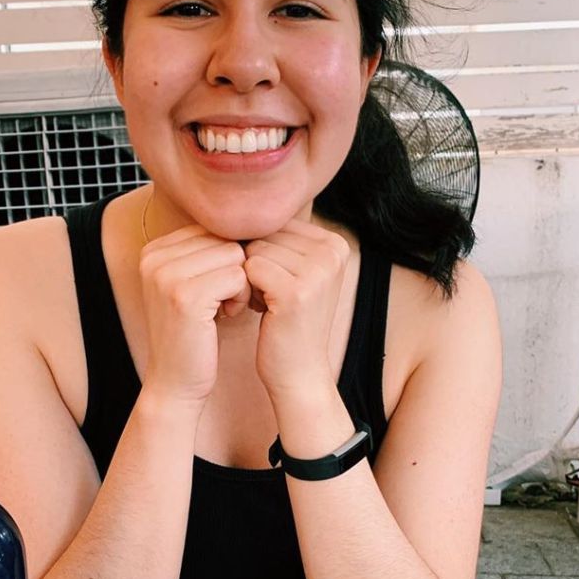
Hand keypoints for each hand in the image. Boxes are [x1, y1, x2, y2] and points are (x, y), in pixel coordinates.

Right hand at [139, 225, 249, 404]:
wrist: (176, 382)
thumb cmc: (195, 334)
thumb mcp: (194, 285)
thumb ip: (207, 251)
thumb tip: (249, 217)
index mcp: (154, 249)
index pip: (212, 229)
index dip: (226, 259)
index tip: (217, 289)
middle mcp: (154, 256)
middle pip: (224, 239)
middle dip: (235, 270)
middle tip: (224, 301)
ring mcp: (166, 275)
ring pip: (235, 254)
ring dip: (241, 283)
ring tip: (224, 308)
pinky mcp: (185, 295)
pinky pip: (238, 276)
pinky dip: (241, 296)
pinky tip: (228, 316)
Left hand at [243, 220, 349, 399]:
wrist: (298, 373)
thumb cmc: (288, 322)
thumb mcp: (295, 273)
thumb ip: (282, 239)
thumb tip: (244, 205)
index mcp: (335, 243)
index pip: (277, 224)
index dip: (265, 253)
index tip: (277, 284)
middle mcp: (333, 251)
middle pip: (265, 234)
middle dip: (257, 265)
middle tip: (270, 297)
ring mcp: (318, 271)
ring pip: (255, 250)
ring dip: (250, 279)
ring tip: (267, 304)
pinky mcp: (296, 291)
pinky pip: (250, 269)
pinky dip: (245, 290)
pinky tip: (259, 311)